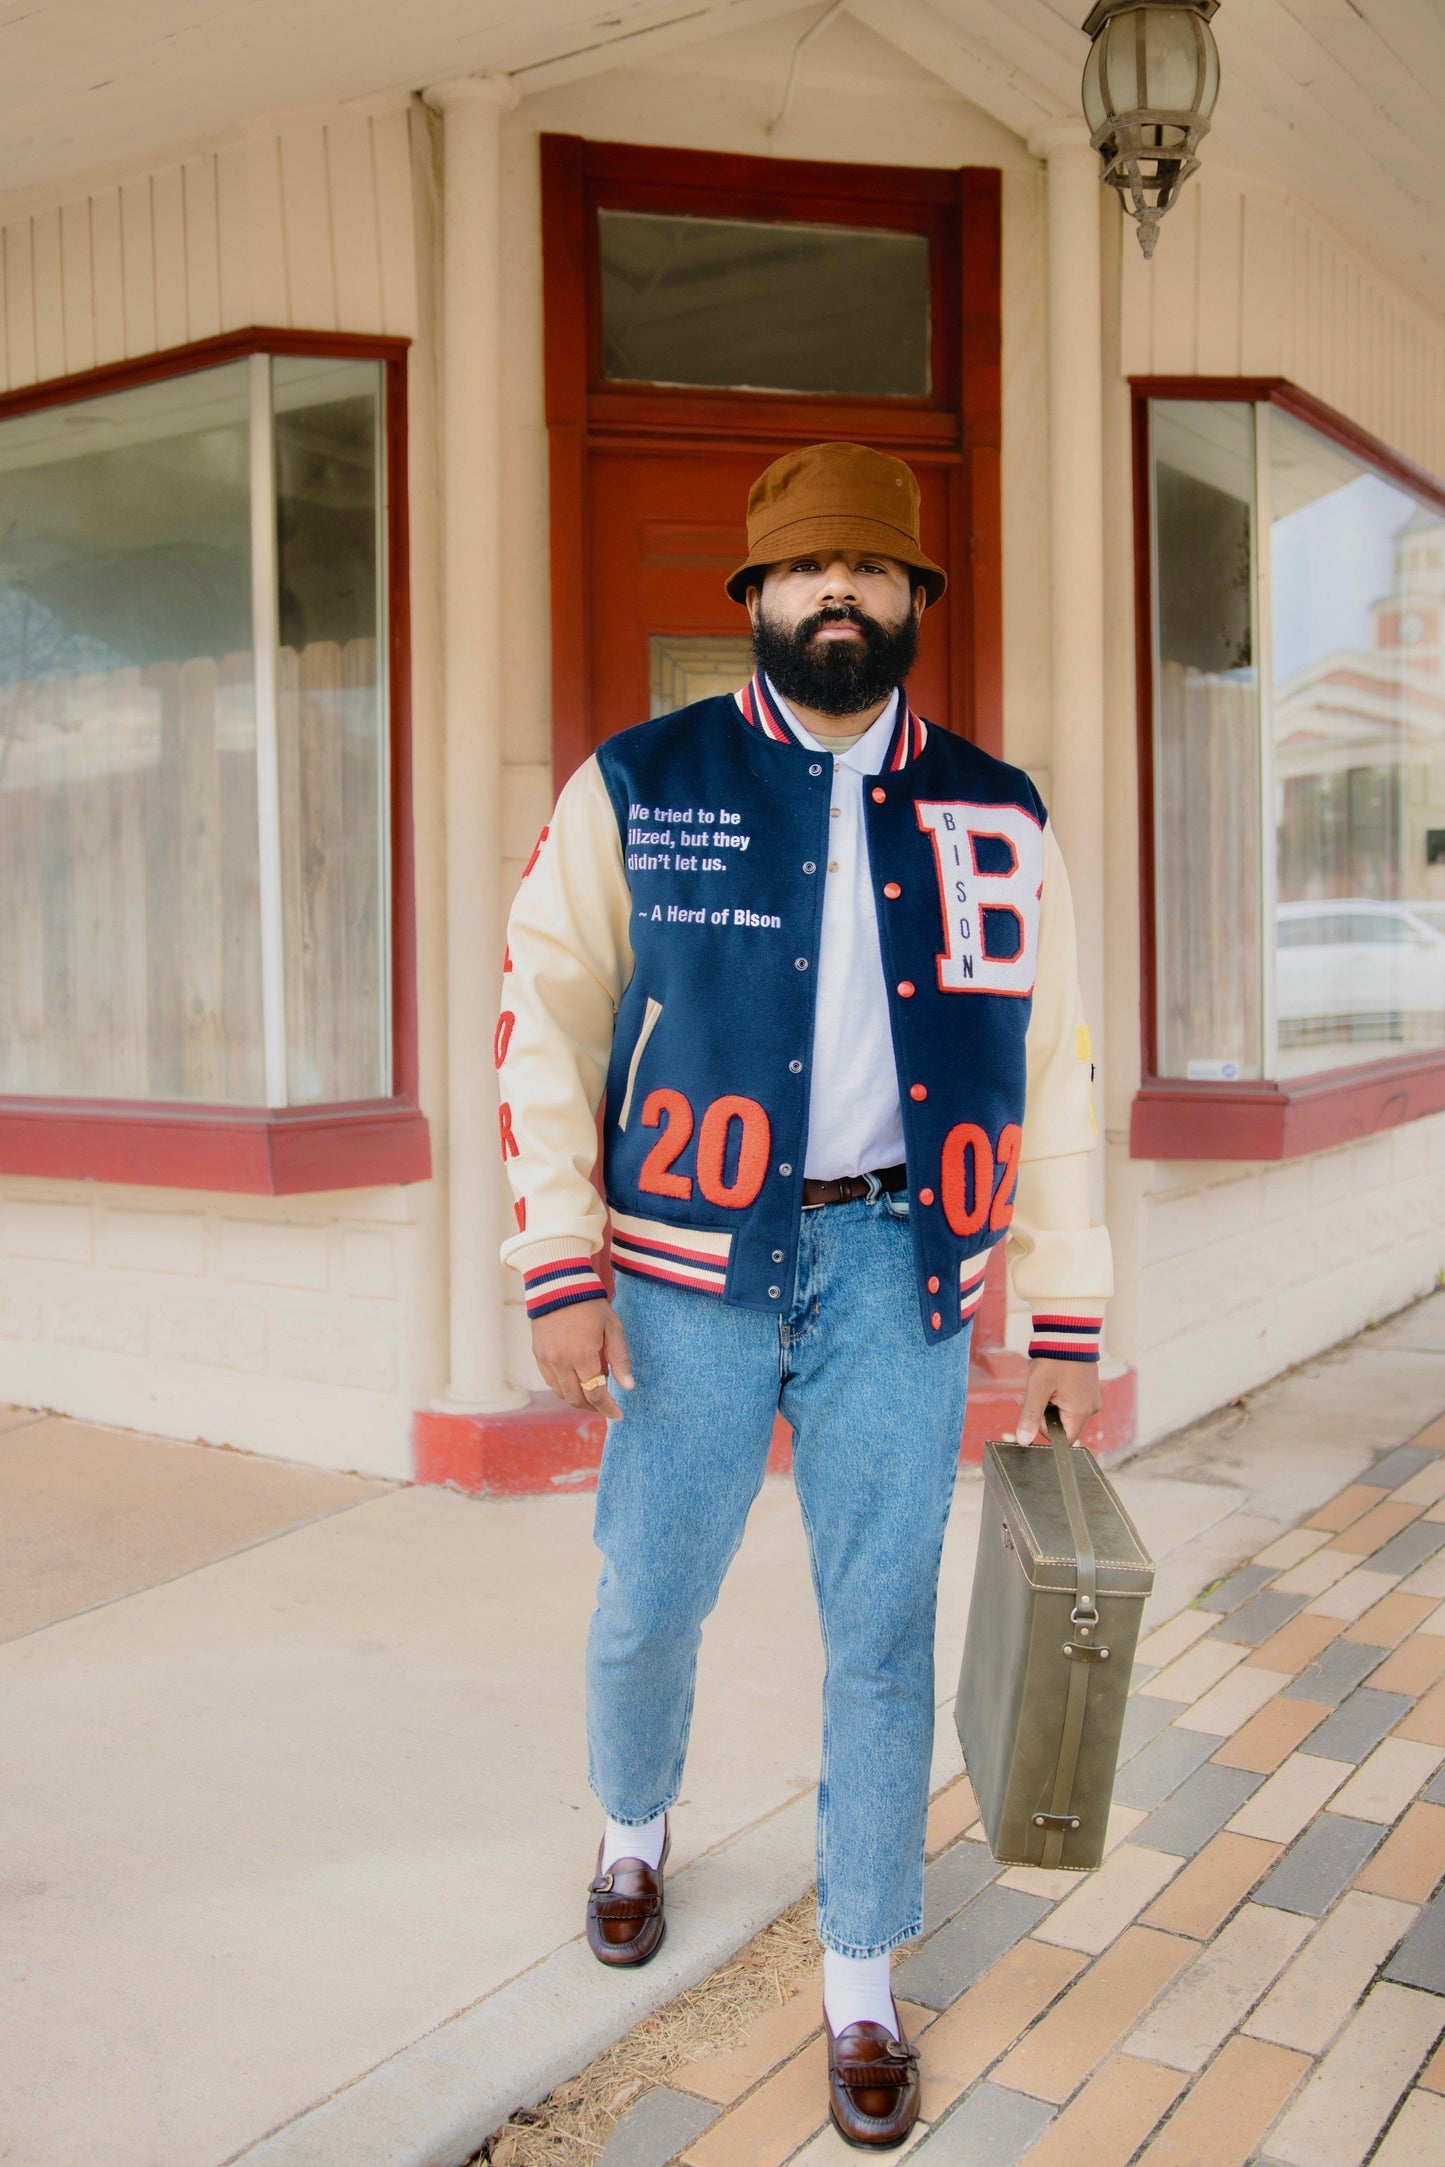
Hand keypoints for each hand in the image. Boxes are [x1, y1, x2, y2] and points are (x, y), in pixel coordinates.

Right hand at [531, 1300, 634, 1421]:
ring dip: (577, 1399)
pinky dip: (563, 1388)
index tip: (618, 1415)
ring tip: (591, 1396)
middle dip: (592, 1407)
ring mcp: (547, 1359)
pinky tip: (575, 1383)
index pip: (595, 1393)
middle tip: (605, 1407)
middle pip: (576, 1398)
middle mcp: (561, 1361)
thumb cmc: (591, 1306)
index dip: (607, 1408)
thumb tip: (629, 1387)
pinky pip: (550, 1381)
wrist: (559, 1286)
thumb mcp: (612, 1329)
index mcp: (583, 1355)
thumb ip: (620, 1359)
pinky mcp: (538, 1355)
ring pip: (561, 1393)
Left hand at [1014, 1358, 1101, 1445]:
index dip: (1044, 1430)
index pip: (1063, 1439)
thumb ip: (1030, 1417)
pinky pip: (1071, 1400)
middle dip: (1041, 1412)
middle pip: (1062, 1424)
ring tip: (1038, 1383)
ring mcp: (1092, 1397)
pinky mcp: (1089, 1388)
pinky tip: (1049, 1380)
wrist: (1068, 1333)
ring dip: (1047, 1402)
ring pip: (1064, 1412)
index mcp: (1081, 1412)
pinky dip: (1056, 1395)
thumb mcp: (1037, 1389)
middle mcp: (1091, 1408)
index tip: (1032, 1411)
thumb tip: (1023, 1440)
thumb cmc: (1054, 1360)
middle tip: (1028, 1395)